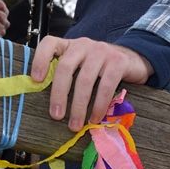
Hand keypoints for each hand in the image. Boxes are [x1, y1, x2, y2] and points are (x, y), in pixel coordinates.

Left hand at [31, 36, 152, 129]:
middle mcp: (83, 45)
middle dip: (59, 94)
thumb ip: (67, 76)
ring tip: (75, 124)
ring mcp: (102, 51)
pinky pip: (105, 86)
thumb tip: (51, 104)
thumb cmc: (101, 68)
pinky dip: (99, 105)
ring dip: (79, 105)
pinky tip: (95, 117)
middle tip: (56, 116)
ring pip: (85, 79)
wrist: (133, 59)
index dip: (40, 60)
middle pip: (66, 67)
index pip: (49, 44)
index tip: (36, 80)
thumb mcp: (81, 66)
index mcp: (70, 45)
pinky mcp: (118, 61)